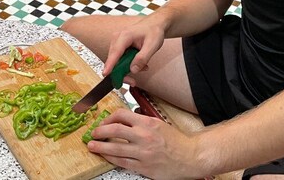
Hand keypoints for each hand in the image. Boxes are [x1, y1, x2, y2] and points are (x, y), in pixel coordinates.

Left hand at [87, 109, 201, 179]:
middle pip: (114, 130)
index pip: (121, 115)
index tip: (103, 122)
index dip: (108, 118)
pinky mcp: (144, 167)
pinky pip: (122, 162)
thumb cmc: (176, 140)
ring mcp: (143, 153)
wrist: (190, 157)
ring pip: (115, 148)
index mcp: (147, 123)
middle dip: (100, 131)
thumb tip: (123, 120)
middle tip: (93, 133)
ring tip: (92, 146)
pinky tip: (106, 156)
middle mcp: (144, 136)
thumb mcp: (158, 123)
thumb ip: (141, 121)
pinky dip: (111, 158)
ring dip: (100, 147)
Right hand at [103, 14, 165, 82]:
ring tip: (143, 67)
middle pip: (114, 60)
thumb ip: (142, 58)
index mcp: (125, 36)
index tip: (105, 74)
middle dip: (122, 73)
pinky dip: (128, 64)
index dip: (110, 64)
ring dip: (127, 69)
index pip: (115, 53)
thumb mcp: (152, 45)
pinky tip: (139, 63)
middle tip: (132, 82)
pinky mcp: (119, 46)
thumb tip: (133, 70)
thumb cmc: (153, 31)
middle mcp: (117, 38)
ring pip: (116, 61)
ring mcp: (117, 42)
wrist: (155, 24)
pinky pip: (120, 59)